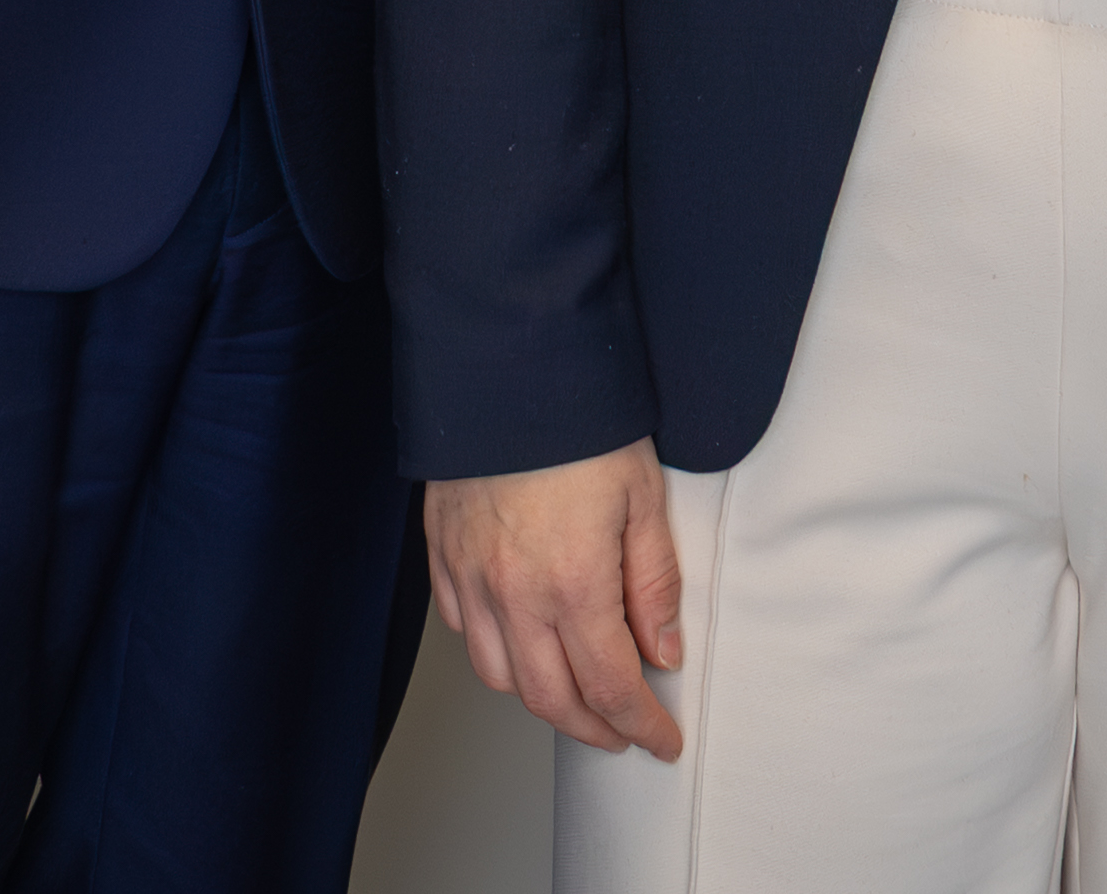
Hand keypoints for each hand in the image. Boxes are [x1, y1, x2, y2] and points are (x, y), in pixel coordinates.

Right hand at [427, 442, 687, 760]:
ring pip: (500, 676)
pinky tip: (519, 642)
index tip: (662, 740)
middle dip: (594, 730)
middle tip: (624, 732)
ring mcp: (470, 576)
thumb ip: (655, 584)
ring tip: (574, 695)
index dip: (641, 726)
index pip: (611, 686)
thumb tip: (664, 651)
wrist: (506, 366)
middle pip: (551, 700)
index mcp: (572, 583)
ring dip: (541, 699)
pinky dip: (494, 651)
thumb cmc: (579, 423)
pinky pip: (461, 628)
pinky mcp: (443, 553)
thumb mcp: (643, 499)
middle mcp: (513, 593)